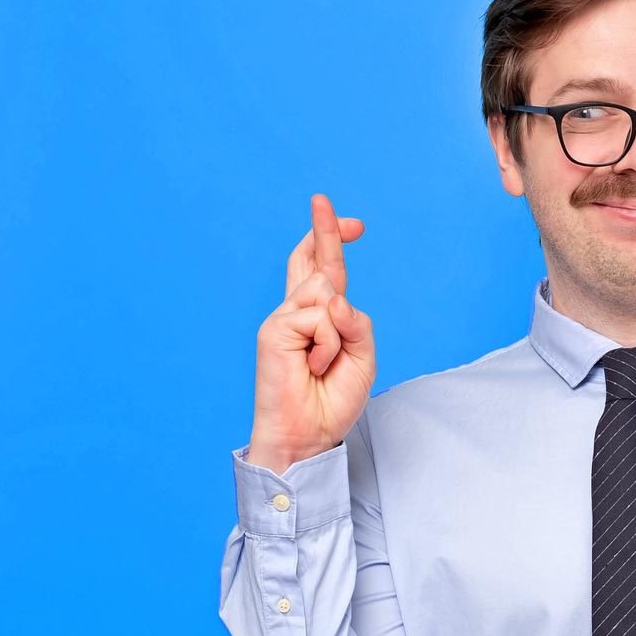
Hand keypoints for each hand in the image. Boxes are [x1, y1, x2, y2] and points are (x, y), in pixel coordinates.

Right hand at [247, 194, 376, 473]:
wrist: (308, 435)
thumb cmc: (332, 399)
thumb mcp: (362, 356)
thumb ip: (357, 322)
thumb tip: (333, 297)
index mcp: (318, 318)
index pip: (323, 270)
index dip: (332, 242)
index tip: (352, 223)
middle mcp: (297, 312)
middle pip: (312, 261)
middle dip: (326, 230)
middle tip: (323, 200)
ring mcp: (283, 318)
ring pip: (328, 291)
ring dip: (339, 332)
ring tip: (324, 363)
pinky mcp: (273, 329)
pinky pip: (320, 318)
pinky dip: (328, 344)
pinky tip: (313, 366)